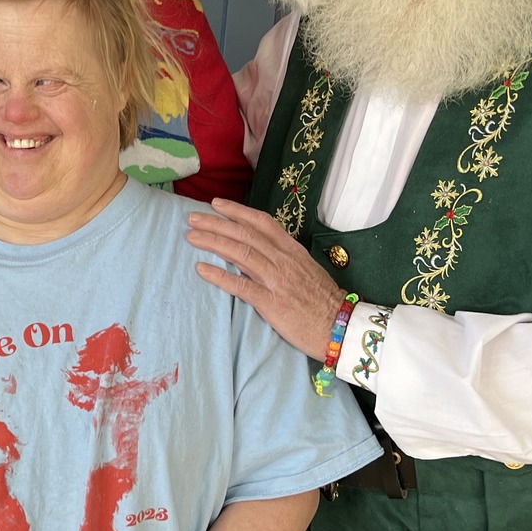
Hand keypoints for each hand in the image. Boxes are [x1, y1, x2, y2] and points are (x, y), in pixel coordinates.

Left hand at [186, 198, 350, 359]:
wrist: (340, 327)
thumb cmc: (323, 301)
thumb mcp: (307, 269)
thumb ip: (285, 257)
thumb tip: (262, 249)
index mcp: (292, 250)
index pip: (262, 222)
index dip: (238, 211)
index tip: (217, 204)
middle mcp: (283, 260)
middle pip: (245, 234)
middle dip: (216, 223)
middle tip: (192, 218)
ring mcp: (277, 280)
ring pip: (240, 253)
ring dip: (213, 243)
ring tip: (191, 237)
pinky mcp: (271, 303)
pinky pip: (241, 286)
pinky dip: (219, 276)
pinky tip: (201, 269)